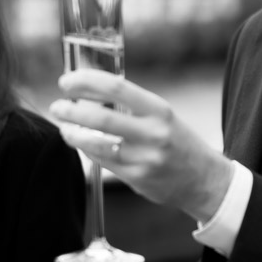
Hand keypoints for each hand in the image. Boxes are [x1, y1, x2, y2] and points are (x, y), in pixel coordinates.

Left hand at [50, 70, 234, 222]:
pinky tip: (81, 143)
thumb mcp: (161, 116)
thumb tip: (88, 88)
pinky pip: (103, 161)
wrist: (204, 180)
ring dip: (73, 134)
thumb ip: (129, 105)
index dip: (86, 81)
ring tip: (64, 128)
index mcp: (160, 110)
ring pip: (97, 144)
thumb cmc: (177, 141)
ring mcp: (145, 158)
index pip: (117, 88)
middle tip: (57, 106)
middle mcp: (154, 133)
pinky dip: (87, 150)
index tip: (67, 81)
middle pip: (102, 118)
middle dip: (72, 111)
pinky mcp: (137, 179)